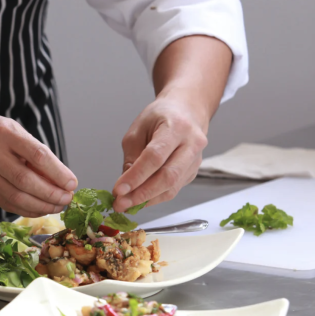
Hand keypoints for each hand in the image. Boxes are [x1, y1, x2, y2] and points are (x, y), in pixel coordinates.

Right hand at [0, 114, 77, 217]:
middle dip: (51, 194)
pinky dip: (27, 209)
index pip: (36, 155)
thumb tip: (62, 180)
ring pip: (15, 196)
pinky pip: (6, 204)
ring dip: (41, 206)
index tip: (72, 184)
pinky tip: (40, 209)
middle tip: (67, 199)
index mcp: (5, 133)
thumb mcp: (16, 132)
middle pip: (25, 180)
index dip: (57, 172)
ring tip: (57, 206)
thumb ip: (36, 153)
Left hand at [112, 94, 209, 211]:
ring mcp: (196, 159)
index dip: (136, 176)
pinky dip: (155, 197)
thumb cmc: (160, 117)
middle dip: (142, 194)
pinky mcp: (193, 172)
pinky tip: (139, 199)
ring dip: (147, 200)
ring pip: (172, 187)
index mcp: (176, 127)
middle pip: (168, 176)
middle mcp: (192, 144)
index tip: (118, 190)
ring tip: (126, 204)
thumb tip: (126, 185)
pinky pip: (173, 189)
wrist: (187, 110)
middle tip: (121, 204)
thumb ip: (132, 156)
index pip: (155, 157)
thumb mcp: (138, 129)